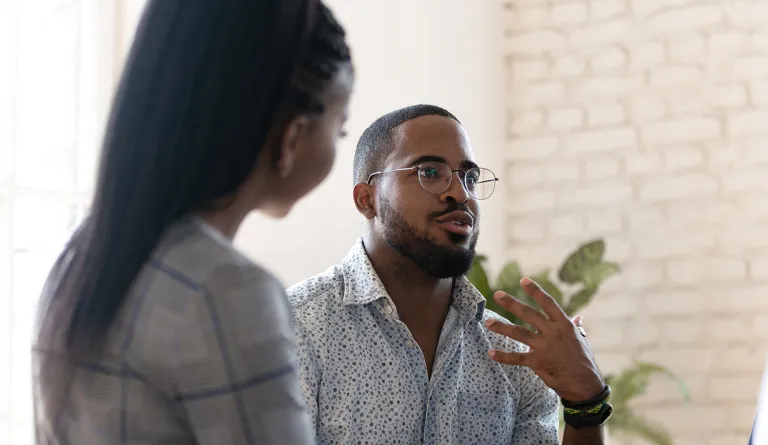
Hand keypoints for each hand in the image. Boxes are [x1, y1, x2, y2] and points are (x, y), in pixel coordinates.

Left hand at [484, 277, 604, 402]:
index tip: (523, 280)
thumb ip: (576, 327)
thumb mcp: (582, 340)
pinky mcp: (537, 362)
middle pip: (529, 314)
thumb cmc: (584, 361)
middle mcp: (552, 332)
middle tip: (497, 294)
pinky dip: (503, 356)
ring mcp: (544, 347)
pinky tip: (491, 353)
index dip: (536, 291)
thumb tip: (578, 317)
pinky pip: (517, 358)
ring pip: (519, 333)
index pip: (548, 303)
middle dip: (512, 303)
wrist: (585, 384)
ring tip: (488, 322)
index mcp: (564, 324)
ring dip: (502, 327)